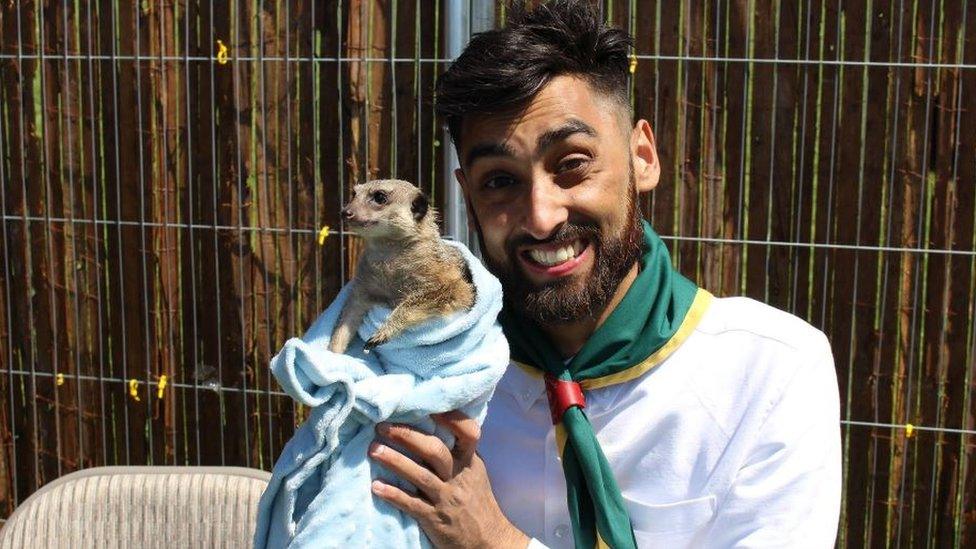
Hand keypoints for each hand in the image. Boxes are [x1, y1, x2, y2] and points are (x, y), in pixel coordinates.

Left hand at [369, 411, 529, 548]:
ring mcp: (446, 498)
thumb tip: (436, 424)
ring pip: (419, 476)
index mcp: (470, 462)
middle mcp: (458, 477)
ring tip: (373, 449)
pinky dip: (393, 494)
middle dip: (408, 436)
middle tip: (383, 426)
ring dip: (394, 461)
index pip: (469, 434)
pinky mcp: (434, 519)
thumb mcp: (475, 472)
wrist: (487, 540)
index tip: (430, 408)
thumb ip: (459, 452)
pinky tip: (376, 486)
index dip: (452, 419)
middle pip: (435, 451)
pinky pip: (411, 504)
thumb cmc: (476, 501)